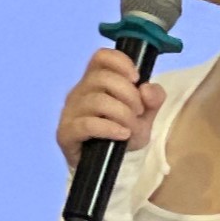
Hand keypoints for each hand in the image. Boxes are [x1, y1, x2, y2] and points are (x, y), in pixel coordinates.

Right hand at [54, 46, 164, 163]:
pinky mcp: (65, 132)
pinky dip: (110, 128)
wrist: (111, 164)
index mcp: (95, 80)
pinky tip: (122, 135)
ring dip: (122, 114)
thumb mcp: (146, 114)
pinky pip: (87, 124)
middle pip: (103, 78)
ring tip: (130, 127)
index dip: (120, 62)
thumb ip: (154, 98)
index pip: (101, 56)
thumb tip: (146, 88)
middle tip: (138, 111)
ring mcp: (70, 112)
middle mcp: (79, 91)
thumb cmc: (124, 132)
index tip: (136, 78)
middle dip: (129, 94)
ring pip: (97, 101)